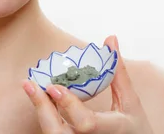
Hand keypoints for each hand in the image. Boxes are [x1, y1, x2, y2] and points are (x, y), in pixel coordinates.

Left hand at [23, 36, 153, 132]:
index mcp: (113, 129)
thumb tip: (110, 39)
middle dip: (42, 108)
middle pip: (58, 132)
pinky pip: (53, 132)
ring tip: (30, 87)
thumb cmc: (134, 128)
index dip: (69, 105)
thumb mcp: (131, 102)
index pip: (86, 123)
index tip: (54, 87)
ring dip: (40, 110)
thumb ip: (118, 73)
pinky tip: (40, 97)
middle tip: (29, 84)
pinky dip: (45, 115)